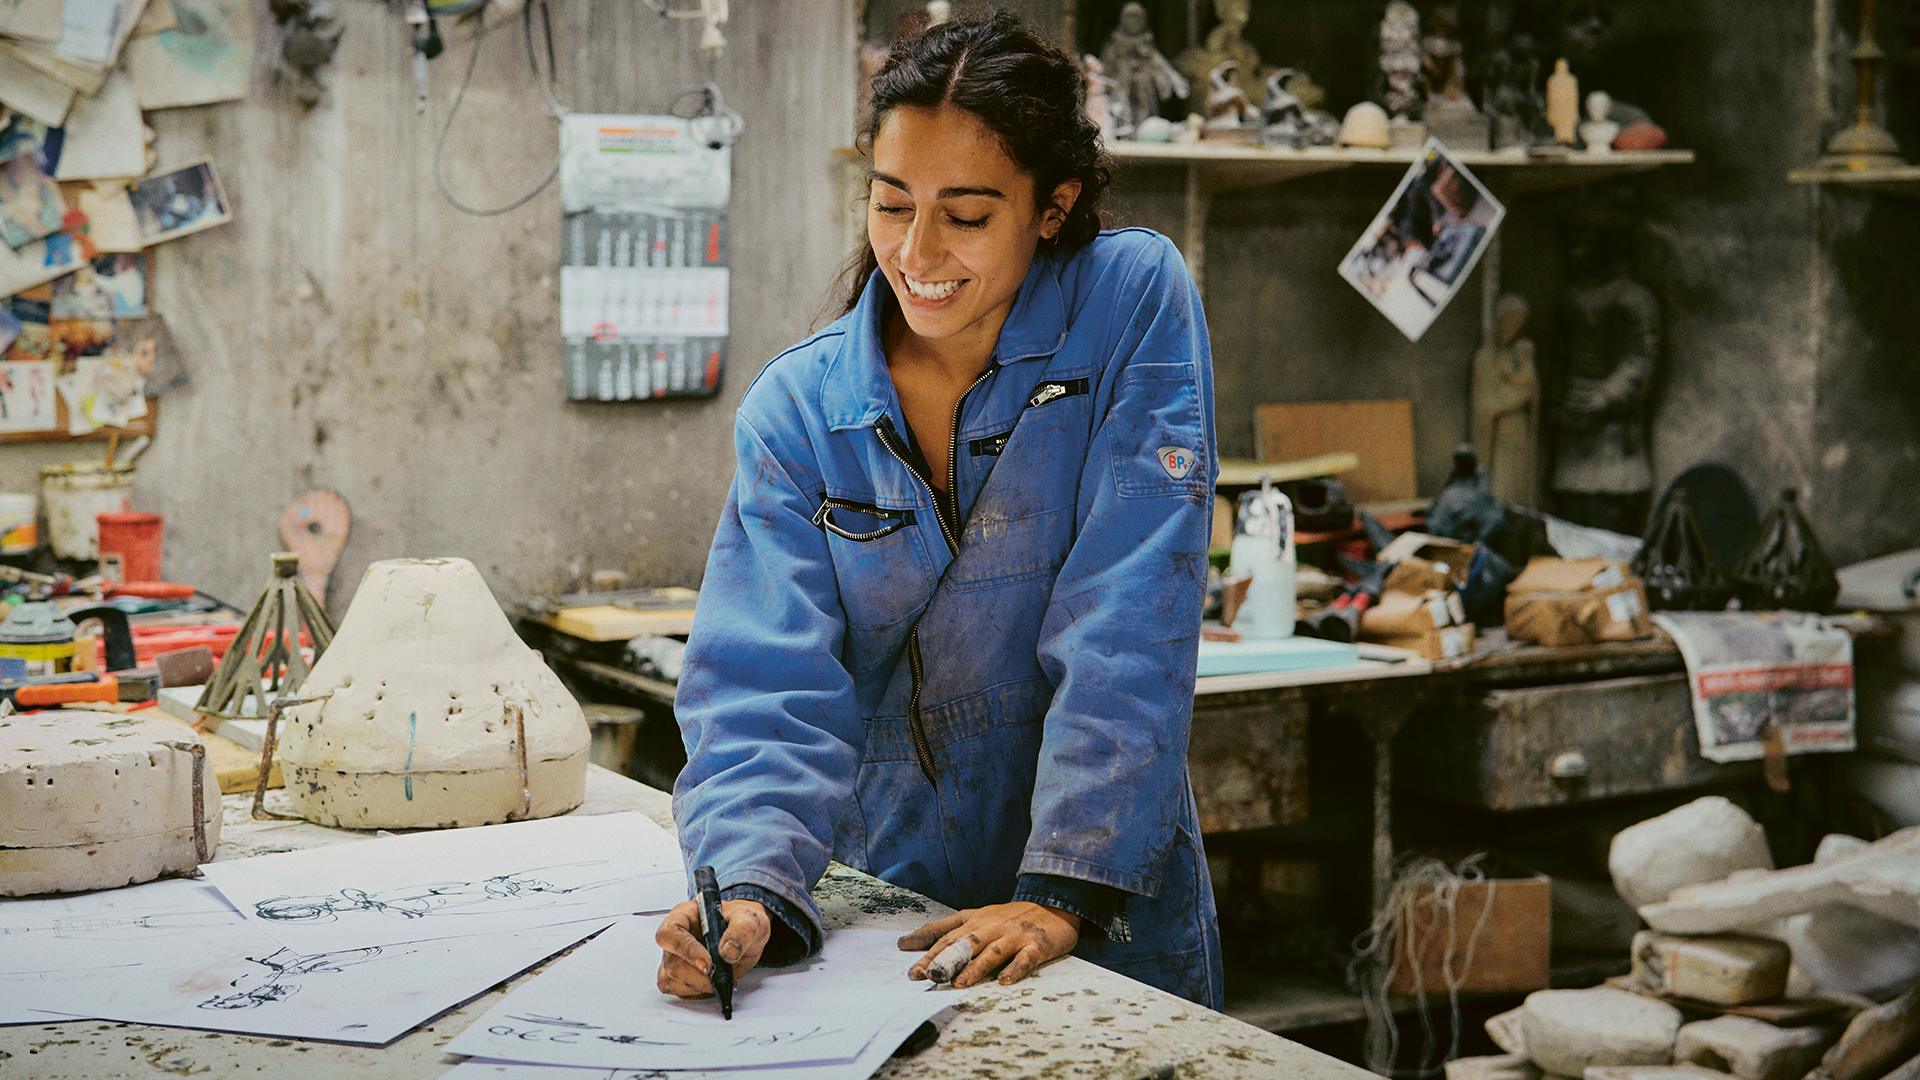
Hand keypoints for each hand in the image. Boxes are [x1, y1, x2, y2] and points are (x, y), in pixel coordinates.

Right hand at [655, 898, 770, 997]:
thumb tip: (728, 951)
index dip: (686, 951)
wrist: (748, 937)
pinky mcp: (680, 976)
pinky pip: (679, 991)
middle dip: (699, 976)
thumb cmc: (742, 921)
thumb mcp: (750, 919)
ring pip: (672, 980)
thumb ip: (742, 931)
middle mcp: (676, 936)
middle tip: (722, 974)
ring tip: (722, 976)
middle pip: (672, 963)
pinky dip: (699, 992)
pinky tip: (715, 982)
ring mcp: (675, 957)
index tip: (708, 963)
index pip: (670, 933)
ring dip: (700, 985)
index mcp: (685, 915)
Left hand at [898, 902, 1079, 988]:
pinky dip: (1015, 969)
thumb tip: (908, 942)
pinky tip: (1004, 981)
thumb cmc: (1011, 916)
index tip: (912, 970)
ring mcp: (1015, 936)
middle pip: (966, 943)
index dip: (928, 952)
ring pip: (993, 951)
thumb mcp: (977, 917)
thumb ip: (945, 929)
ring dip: (976, 968)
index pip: (948, 936)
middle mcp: (993, 927)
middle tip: (929, 976)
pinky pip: (1025, 959)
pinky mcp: (1037, 945)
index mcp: (977, 920)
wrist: (1055, 905)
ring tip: (961, 983)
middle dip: (946, 960)